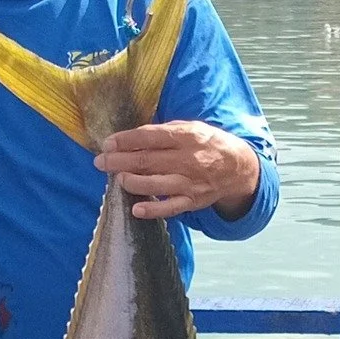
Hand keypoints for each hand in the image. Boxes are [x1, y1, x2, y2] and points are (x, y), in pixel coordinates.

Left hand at [95, 121, 261, 221]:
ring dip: (132, 182)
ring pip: (155, 184)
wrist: (238, 168)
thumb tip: (132, 137)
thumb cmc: (208, 144)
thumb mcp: (191, 128)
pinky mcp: (193, 202)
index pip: (150, 137)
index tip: (108, 144)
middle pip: (147, 161)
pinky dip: (153, 210)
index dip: (125, 140)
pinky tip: (136, 209)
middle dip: (119, 161)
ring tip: (117, 179)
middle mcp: (188, 159)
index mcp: (186, 136)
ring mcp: (190, 183)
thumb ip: (164, 132)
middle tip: (101, 162)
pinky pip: (170, 208)